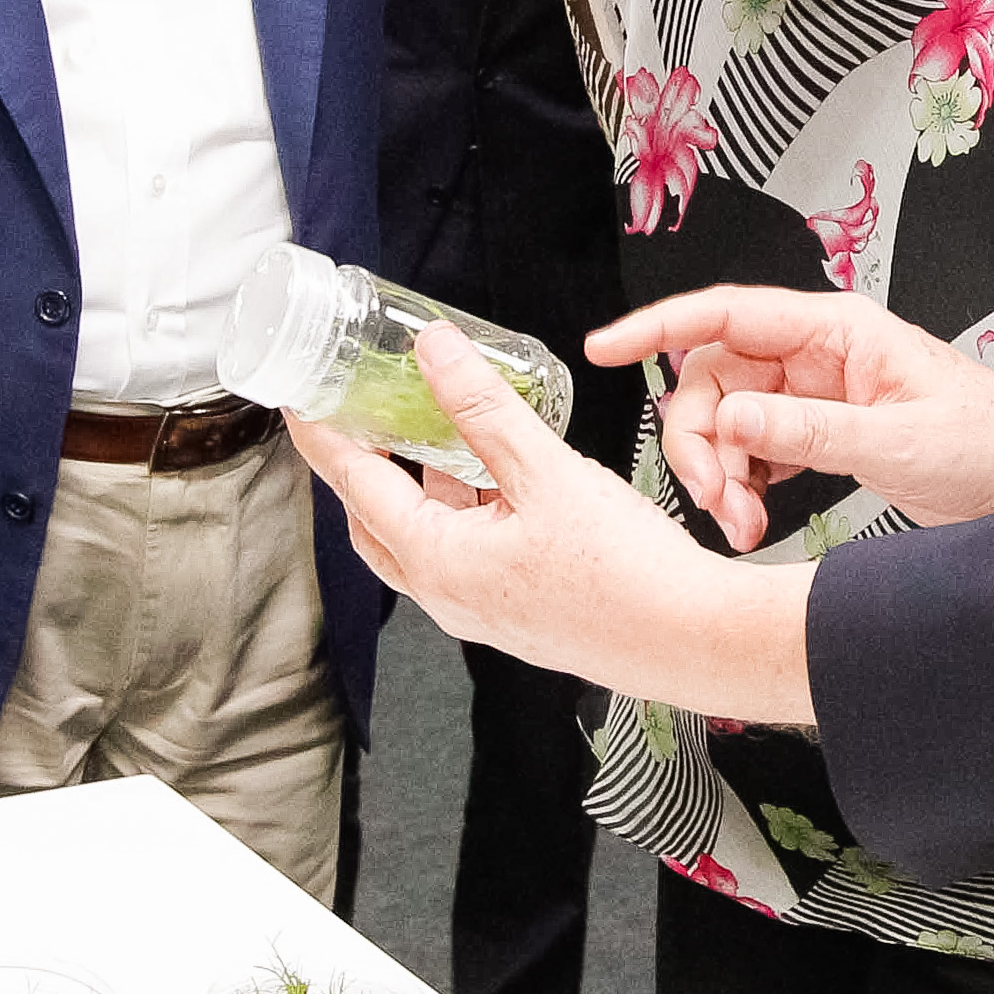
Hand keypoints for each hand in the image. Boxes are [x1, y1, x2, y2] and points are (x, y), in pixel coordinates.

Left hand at [292, 323, 814, 722]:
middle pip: (376, 522)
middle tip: (358, 417)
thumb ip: (485, 409)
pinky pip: (466, 554)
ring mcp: (482, 610)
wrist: (690, 641)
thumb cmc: (625, 575)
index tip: (303, 402)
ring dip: (420, 487)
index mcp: (439, 562)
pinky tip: (499, 480)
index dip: (326, 436)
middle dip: (362, 468)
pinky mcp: (518, 614)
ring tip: (436, 431)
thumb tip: (435, 352)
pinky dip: (463, 510)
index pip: (357, 485)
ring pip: (424, 540)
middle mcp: (448, 596)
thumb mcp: (547, 473)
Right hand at [587, 286, 993, 549]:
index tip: (604, 348)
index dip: (658, 327)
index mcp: (835, 331)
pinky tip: (758, 518)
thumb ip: (812, 430)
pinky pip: (754, 451)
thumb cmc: (992, 443)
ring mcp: (817, 394)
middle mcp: (817, 355)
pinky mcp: (822, 433)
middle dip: (701, 444)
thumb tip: (734, 421)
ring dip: (721, 475)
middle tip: (720, 505)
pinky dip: (745, 486)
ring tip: (747, 526)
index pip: (725, 314)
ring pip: (729, 423)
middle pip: (714, 381)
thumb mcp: (900, 441)